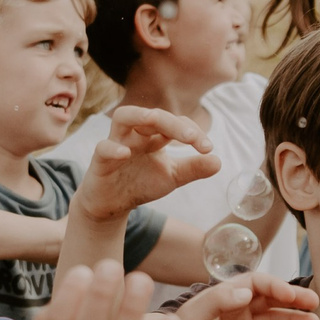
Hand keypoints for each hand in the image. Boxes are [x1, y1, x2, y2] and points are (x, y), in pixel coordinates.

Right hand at [72, 105, 217, 221]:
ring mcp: (116, 143)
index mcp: (154, 135)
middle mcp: (135, 134)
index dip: (192, 131)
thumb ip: (193, 169)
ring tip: (154, 120)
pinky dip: (113, 148)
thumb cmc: (140, 183)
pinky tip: (125, 154)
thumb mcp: (172, 177)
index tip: (208, 148)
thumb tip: (219, 161)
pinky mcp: (100, 160)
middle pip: (152, 116)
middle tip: (192, 139)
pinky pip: (103, 148)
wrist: (111, 204)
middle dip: (173, 123)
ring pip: (123, 117)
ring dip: (139, 115)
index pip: (175, 122)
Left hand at [163, 272, 319, 319]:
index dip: (275, 286)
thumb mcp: (192, 318)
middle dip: (292, 301)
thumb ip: (219, 300)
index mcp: (222, 296)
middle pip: (269, 300)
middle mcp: (232, 311)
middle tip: (314, 305)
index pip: (255, 283)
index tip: (291, 296)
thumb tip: (248, 292)